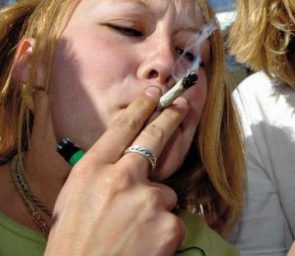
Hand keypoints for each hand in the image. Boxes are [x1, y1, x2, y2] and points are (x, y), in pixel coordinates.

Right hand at [45, 86, 184, 255]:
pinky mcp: (168, 224)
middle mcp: (121, 178)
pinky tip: (143, 247)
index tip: (155, 92)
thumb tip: (122, 158)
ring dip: (154, 210)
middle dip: (170, 118)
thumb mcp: (73, 200)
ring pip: (164, 194)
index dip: (142, 107)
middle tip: (182, 105)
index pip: (122, 128)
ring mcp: (148, 200)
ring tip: (132, 234)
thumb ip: (99, 174)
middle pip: (154, 139)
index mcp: (92, 171)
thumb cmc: (73, 244)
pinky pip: (172, 220)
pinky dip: (162, 233)